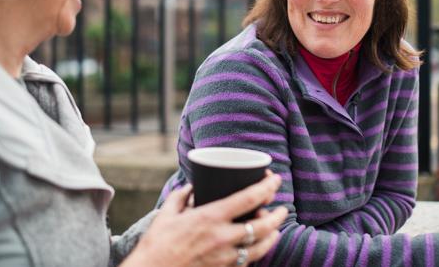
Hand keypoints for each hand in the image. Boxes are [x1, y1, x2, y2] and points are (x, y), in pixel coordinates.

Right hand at [122, 172, 287, 266]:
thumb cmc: (156, 245)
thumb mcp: (166, 215)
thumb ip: (180, 197)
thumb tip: (191, 187)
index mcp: (210, 218)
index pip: (248, 199)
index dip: (266, 187)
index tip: (275, 179)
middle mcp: (221, 238)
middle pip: (262, 226)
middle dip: (277, 216)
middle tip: (282, 209)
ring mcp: (224, 258)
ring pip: (260, 248)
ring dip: (272, 236)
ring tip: (276, 229)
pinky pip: (246, 263)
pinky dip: (255, 254)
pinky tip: (257, 248)